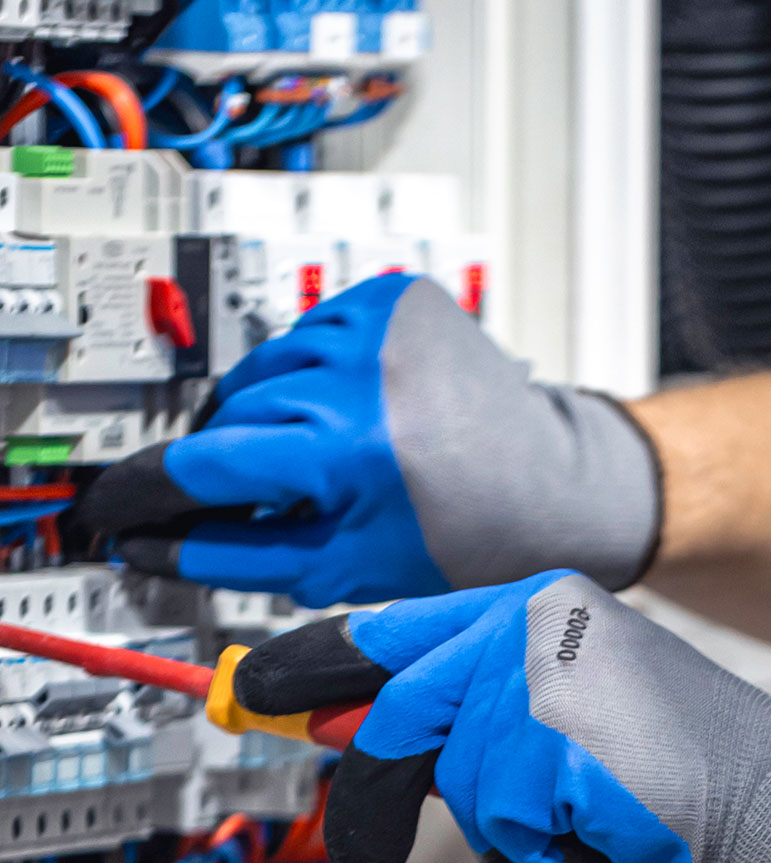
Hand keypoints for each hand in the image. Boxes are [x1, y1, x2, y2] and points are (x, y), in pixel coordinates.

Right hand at [74, 274, 661, 607]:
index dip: (152, 489)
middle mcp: (362, 373)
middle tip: (260, 496)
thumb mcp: (345, 565)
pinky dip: (312, 373)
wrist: (557, 483)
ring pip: (264, 366)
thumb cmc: (473, 535)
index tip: (121, 504)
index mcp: (350, 447)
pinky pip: (309, 332)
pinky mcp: (394, 297)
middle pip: (229, 412)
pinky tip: (351, 410)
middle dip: (228, 459)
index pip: (206, 460)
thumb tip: (152, 544)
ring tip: (321, 456)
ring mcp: (379, 322)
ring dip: (268, 412)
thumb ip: (236, 556)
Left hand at [229, 572, 770, 862]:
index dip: (317, 664)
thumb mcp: (571, 706)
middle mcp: (532, 625)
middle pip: (400, 714)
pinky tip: (599, 836)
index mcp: (540, 602)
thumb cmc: (685, 761)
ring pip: (453, 783)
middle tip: (366, 851)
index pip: (397, 626)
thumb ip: (471, 707)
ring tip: (578, 822)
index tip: (262, 688)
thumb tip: (360, 729)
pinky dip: (540, 859)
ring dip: (508, 832)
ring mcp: (535, 682)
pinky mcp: (542, 748)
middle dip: (380, 799)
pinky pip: (498, 827)